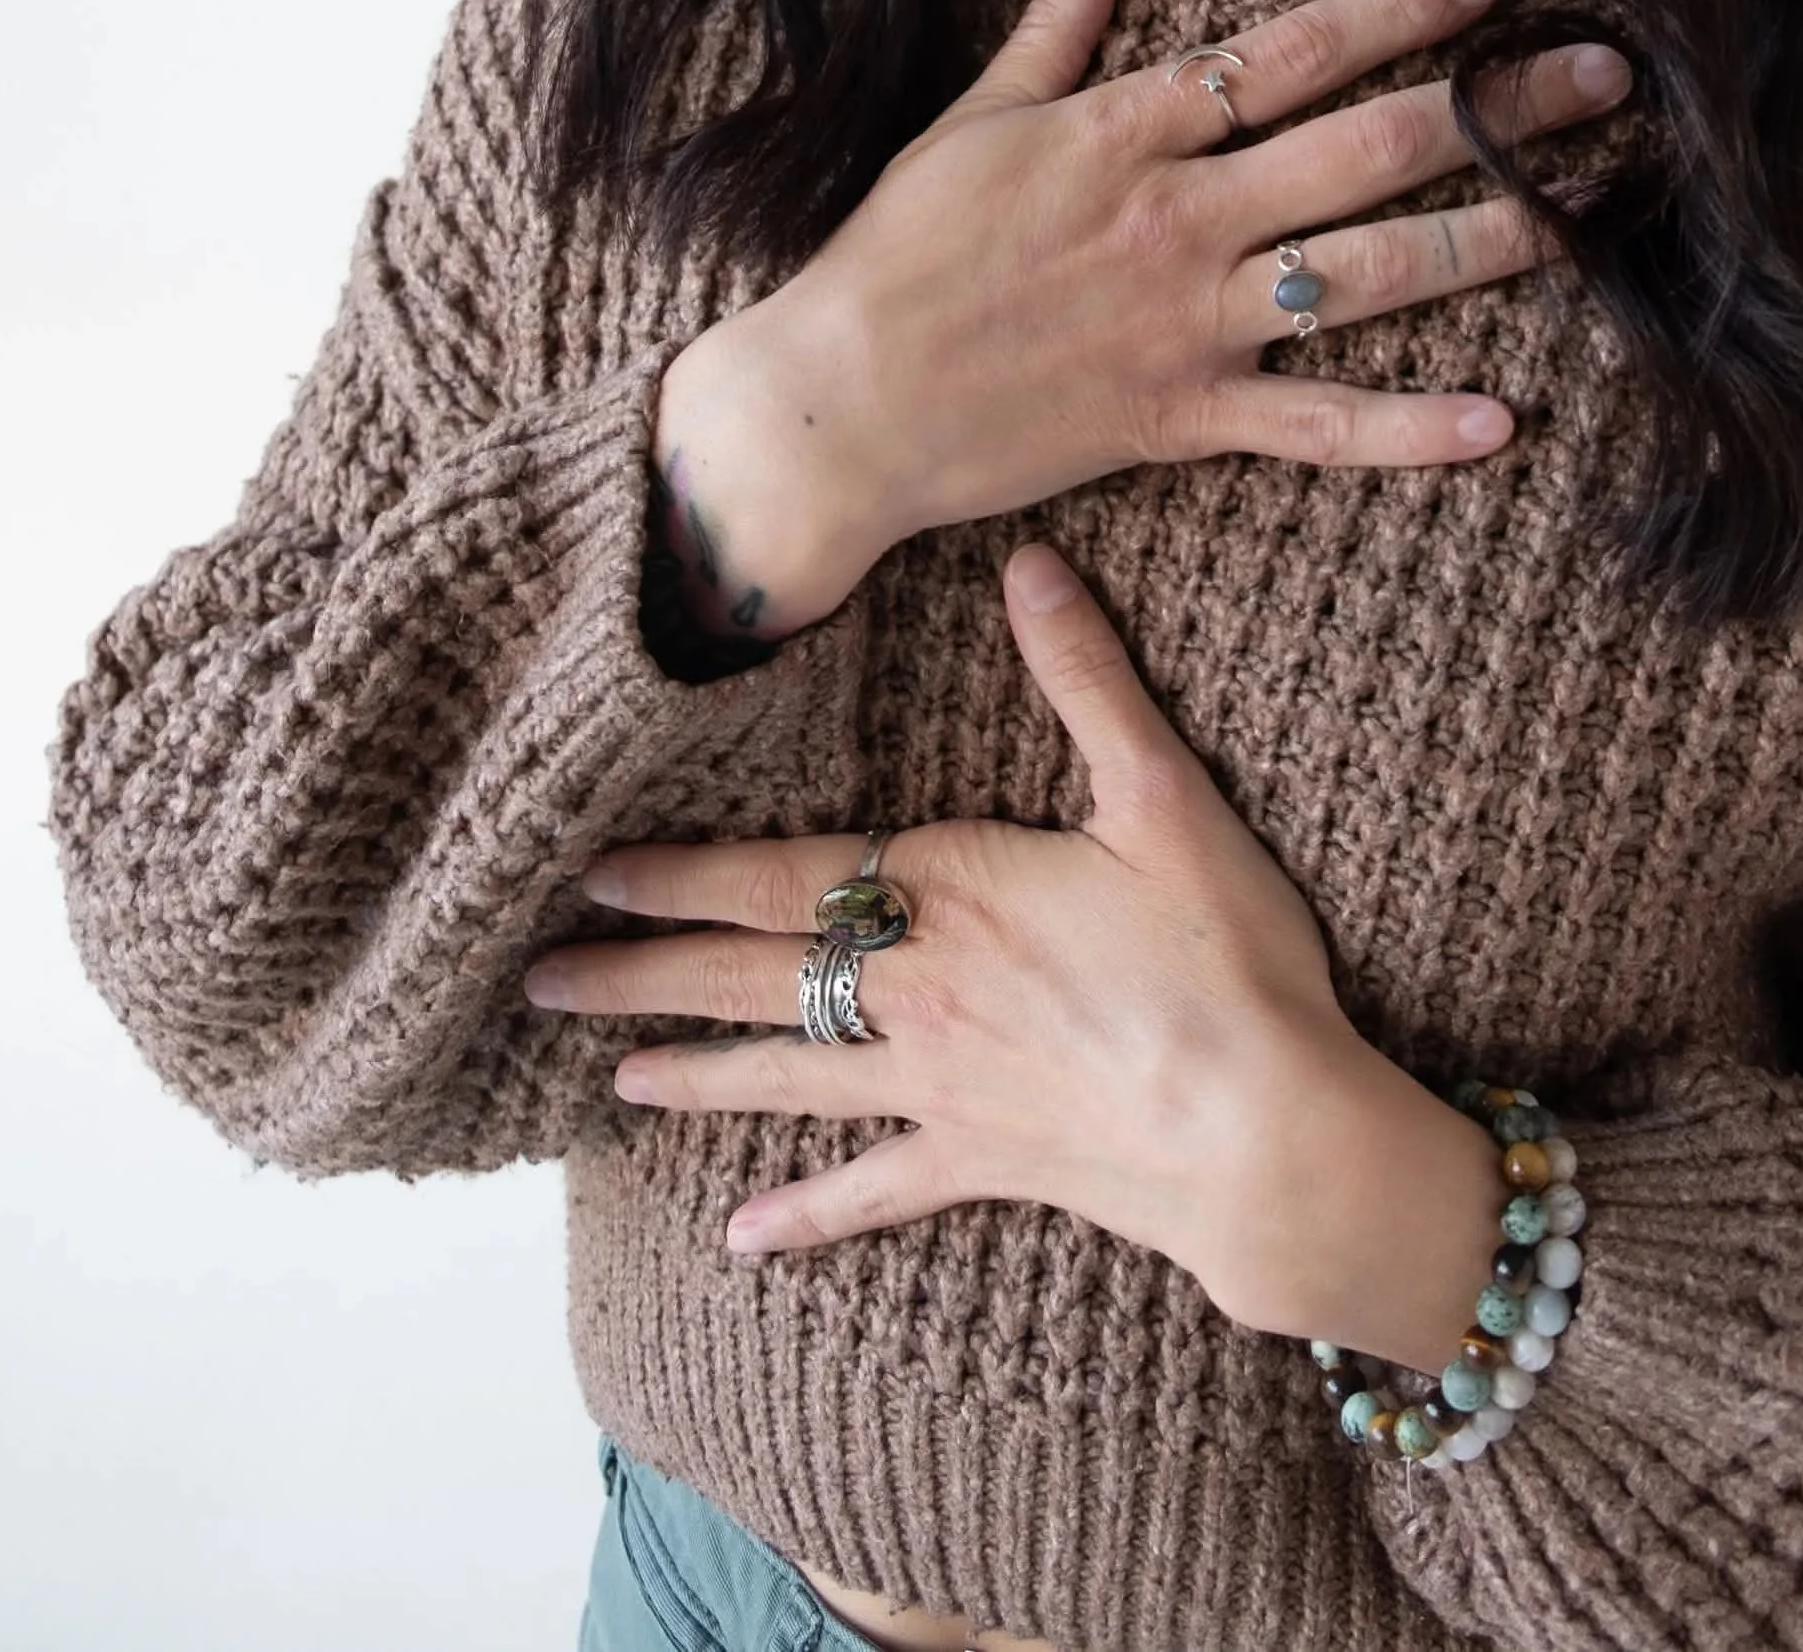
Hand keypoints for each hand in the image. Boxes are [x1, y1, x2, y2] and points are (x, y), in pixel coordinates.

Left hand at [525, 543, 1498, 1365]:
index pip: (775, 877)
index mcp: (944, 892)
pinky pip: (873, 1190)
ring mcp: (937, 1086)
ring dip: (694, 1074)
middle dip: (641, 974)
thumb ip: (1086, 679)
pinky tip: (744, 1239)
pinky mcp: (978, 1161)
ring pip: (786, 1076)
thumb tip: (1031, 564)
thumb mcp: (1158, 796)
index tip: (588, 874)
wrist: (1263, 1131)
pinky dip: (808, 1213)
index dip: (677, 874)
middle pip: (749, 976)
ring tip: (609, 1082)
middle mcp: (912, 992)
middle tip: (539, 983)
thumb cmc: (1219, 959)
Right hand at [654, 0, 1630, 634]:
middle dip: (1497, 108)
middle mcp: (1181, 216)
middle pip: (1371, 148)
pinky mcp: (1183, 417)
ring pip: (1370, 273)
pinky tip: (1503, 419)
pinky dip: (1410, 429)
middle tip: (1606, 80)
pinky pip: (1318, 428)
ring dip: (1491, 239)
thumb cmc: (897, 253)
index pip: (1294, 54)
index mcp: (1130, 128)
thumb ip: (1054, 25)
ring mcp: (1190, 320)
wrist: (840, 403)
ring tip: (1590, 215)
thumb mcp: (970, 117)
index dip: (1398, 16)